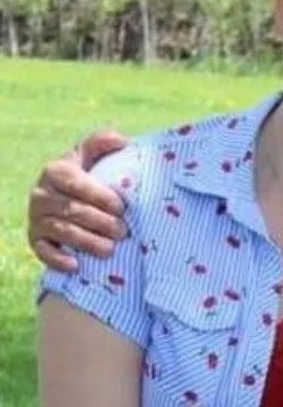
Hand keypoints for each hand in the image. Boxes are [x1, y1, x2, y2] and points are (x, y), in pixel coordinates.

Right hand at [28, 131, 129, 271]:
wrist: (68, 201)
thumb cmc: (88, 176)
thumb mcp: (92, 156)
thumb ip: (102, 143)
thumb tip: (121, 140)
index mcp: (55, 171)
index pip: (75, 183)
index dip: (98, 195)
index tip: (121, 207)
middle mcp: (41, 194)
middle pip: (71, 210)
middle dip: (100, 222)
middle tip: (123, 231)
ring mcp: (36, 218)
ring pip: (62, 231)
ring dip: (87, 241)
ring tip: (111, 249)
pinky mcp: (35, 240)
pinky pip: (43, 251)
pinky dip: (58, 259)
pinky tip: (76, 265)